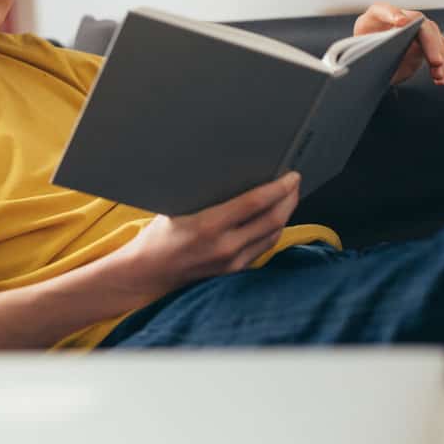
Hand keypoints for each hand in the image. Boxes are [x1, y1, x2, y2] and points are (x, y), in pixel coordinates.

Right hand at [118, 172, 301, 297]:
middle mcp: (225, 247)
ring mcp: (231, 263)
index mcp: (209, 226)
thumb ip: (207, 194)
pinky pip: (263, 247)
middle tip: (295, 182)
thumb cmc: (159, 235)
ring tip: (289, 196)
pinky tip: (275, 217)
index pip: (256, 203)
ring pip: (273, 235)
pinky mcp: (234, 271)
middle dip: (289, 198)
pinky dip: (274, 230)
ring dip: (285, 214)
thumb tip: (234, 170)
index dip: (279, 187)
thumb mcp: (177, 206)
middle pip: (273, 219)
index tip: (291, 175)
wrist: (148, 273)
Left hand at [354, 3, 443, 84]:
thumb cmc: (363, 55)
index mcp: (376, 15)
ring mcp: (415, 28)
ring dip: (438, 55)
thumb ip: (365, 55)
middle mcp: (399, 17)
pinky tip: (440, 80)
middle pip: (418, 21)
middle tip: (434, 61)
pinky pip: (439, 48)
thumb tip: (369, 68)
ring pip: (433, 34)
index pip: (384, 10)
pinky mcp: (426, 41)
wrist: (372, 60)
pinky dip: (443, 64)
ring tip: (438, 76)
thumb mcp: (360, 54)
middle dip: (428, 41)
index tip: (401, 23)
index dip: (393, 15)